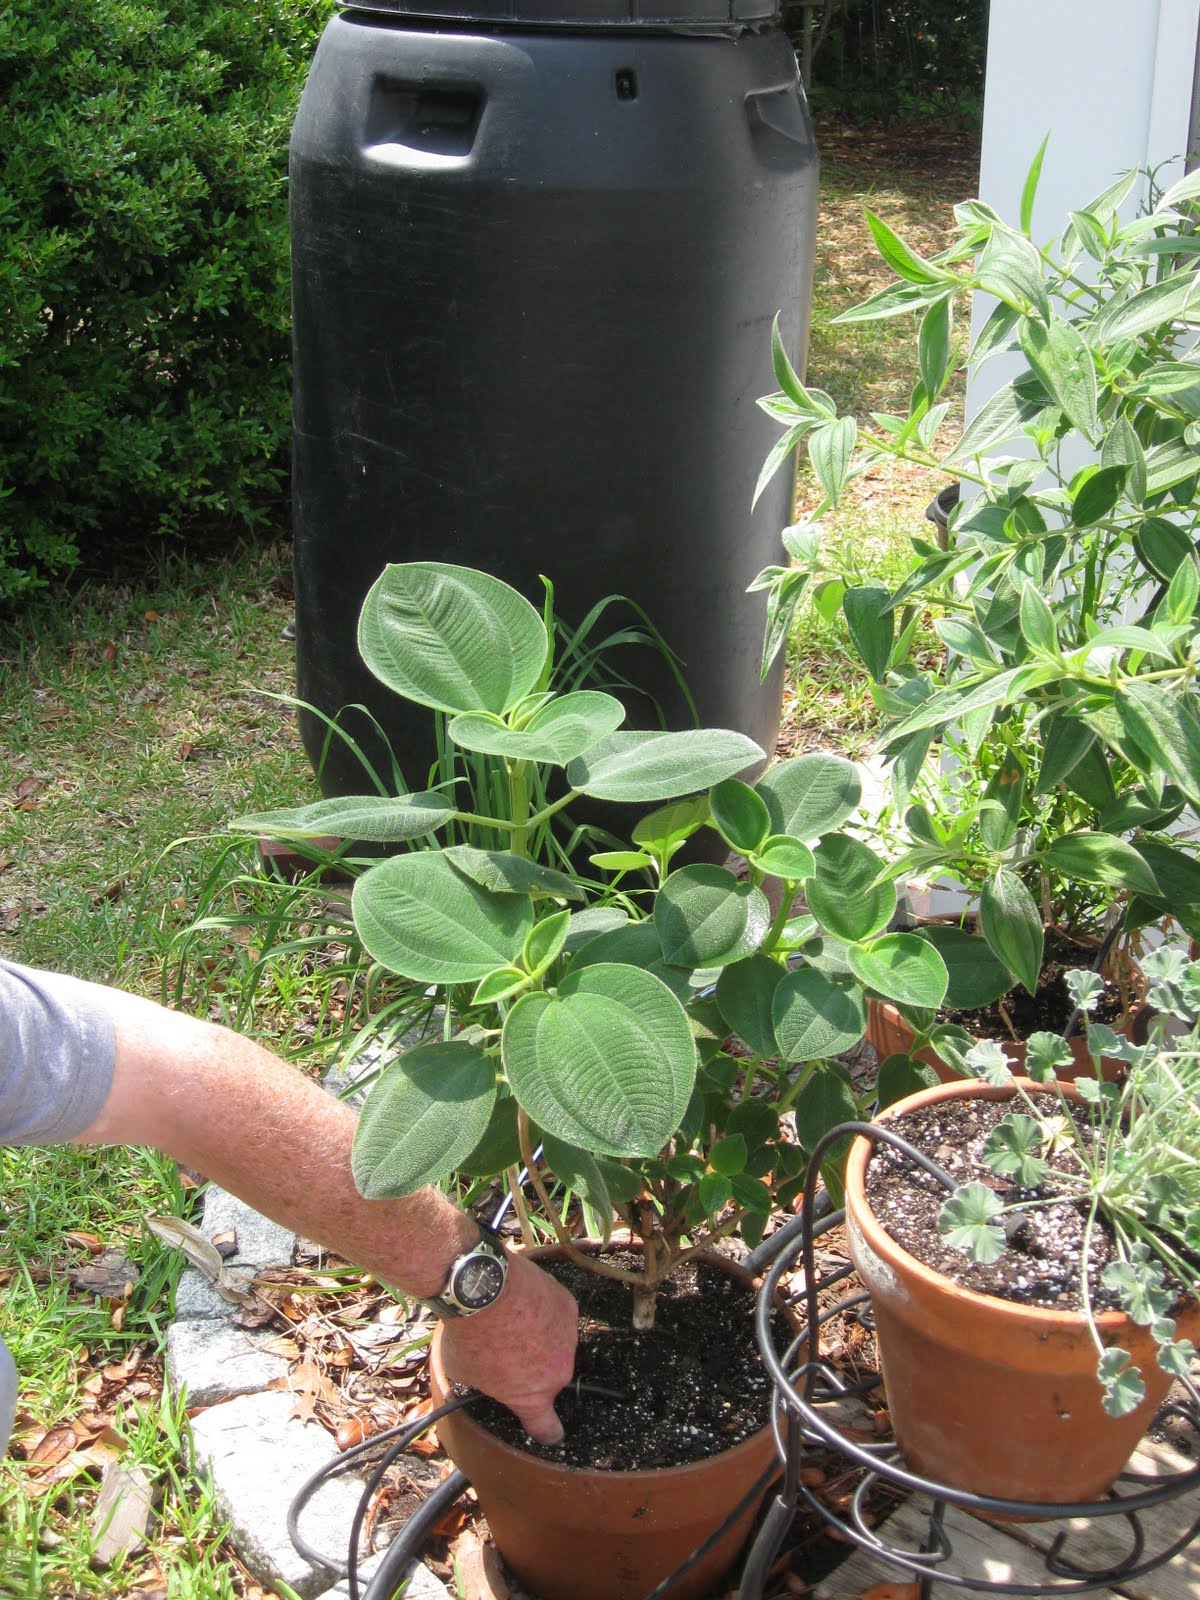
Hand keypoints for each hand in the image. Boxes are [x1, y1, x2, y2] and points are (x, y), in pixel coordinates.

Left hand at [439, 1253, 577, 1443]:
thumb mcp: (465, 1373)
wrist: (483, 1288)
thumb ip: (487, 1382)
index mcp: (532, 1397)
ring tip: (512, 1320)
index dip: (546, 1432)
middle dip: (533, 1368)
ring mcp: (567, 1337)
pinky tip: (523, 1301)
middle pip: (549, 1376)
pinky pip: (558, 1314)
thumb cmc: (469, 1334)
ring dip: (540, 1338)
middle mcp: (557, 1372)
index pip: (547, 1429)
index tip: (549, 1432)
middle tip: (508, 1350)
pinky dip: (544, 1310)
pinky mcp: (568, 1306)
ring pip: (556, 1344)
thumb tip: (484, 1376)